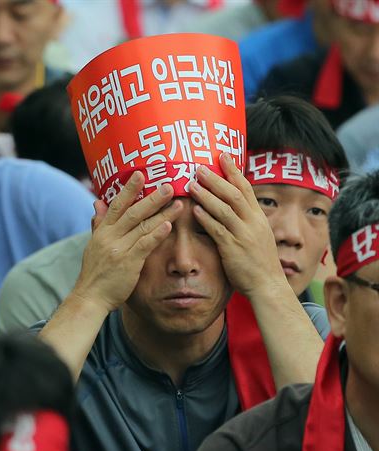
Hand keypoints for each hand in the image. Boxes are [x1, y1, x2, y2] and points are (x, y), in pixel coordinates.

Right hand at [73, 172, 181, 312]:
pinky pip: (144, 245)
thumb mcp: (93, 245)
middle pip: (133, 212)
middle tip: (169, 185)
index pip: (116, 205)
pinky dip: (156, 234)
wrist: (91, 297)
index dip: (128, 189)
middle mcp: (110, 237)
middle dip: (152, 197)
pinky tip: (168, 225)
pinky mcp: (128, 263)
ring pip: (142, 226)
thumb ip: (98, 224)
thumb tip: (97, 203)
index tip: (140, 174)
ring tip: (178, 203)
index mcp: (102, 231)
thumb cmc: (95, 274)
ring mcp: (119, 249)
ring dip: (161, 214)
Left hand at [188, 153, 285, 298]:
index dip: (234, 171)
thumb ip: (247, 222)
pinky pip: (218, 230)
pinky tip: (194, 210)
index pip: (246, 188)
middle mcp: (253, 223)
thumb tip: (234, 208)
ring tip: (191, 185)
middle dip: (216, 179)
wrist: (268, 285)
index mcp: (259, 218)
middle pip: (234, 194)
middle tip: (199, 167)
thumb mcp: (259, 237)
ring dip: (207, 195)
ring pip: (224, 209)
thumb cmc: (261, 264)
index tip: (223, 156)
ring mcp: (243, 235)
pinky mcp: (233, 249)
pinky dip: (206, 218)